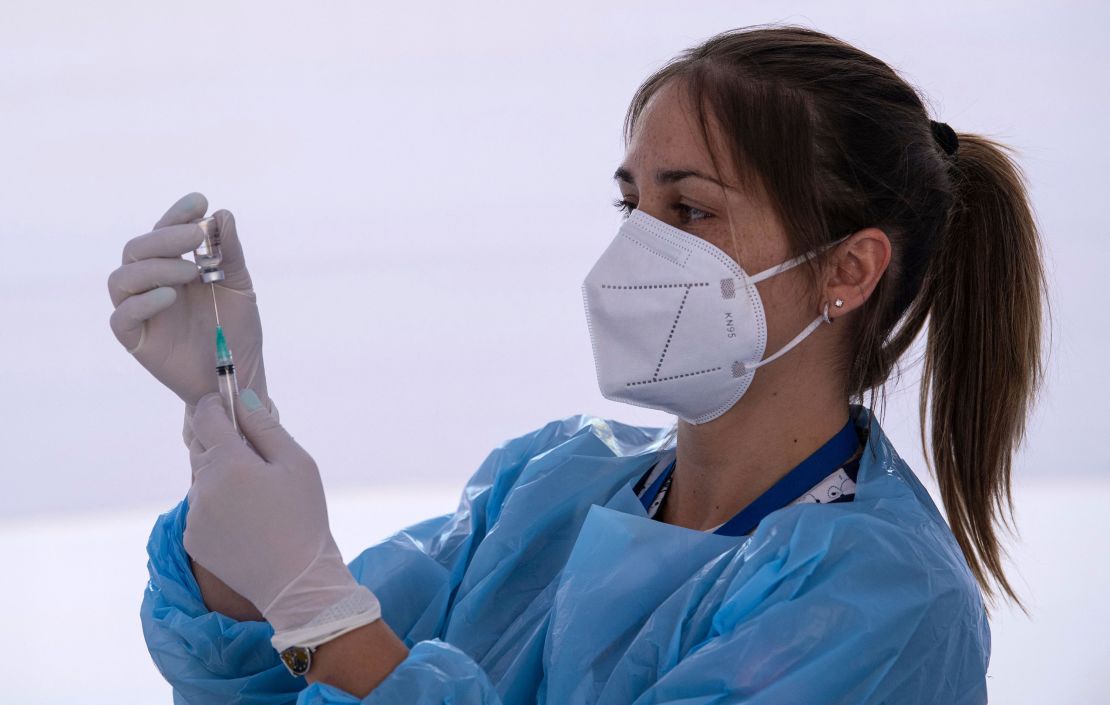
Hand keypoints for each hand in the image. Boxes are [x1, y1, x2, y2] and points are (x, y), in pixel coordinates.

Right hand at [108, 192, 267, 406]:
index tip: (200, 201)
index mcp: (174, 266)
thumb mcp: (239, 287)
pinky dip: (144, 302)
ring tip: (191, 271)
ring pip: (122, 278)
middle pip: (137, 250)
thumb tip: (221, 214)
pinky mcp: (135, 339)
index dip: (177, 214)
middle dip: (166, 237)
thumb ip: (230, 253)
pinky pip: (123, 317)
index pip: (164, 232)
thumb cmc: (237, 329)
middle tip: (197, 236)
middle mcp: (152, 284)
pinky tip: (172, 296)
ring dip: (155, 267)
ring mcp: (141, 311)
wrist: (238, 374)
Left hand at [184, 391, 380, 651]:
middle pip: (200, 446)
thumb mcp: (297, 464)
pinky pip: (200, 509)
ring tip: (256, 497)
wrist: (295, 581)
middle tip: (253, 455)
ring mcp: (192, 515)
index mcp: (228, 462)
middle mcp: (202, 486)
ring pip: (202, 479)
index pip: (207, 416)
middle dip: (221, 441)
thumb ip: (266, 427)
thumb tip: (242, 397)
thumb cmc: (304, 517)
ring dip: (220, 476)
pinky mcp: (192, 539)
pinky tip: (247, 521)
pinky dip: (218, 506)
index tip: (227, 403)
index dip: (216, 404)